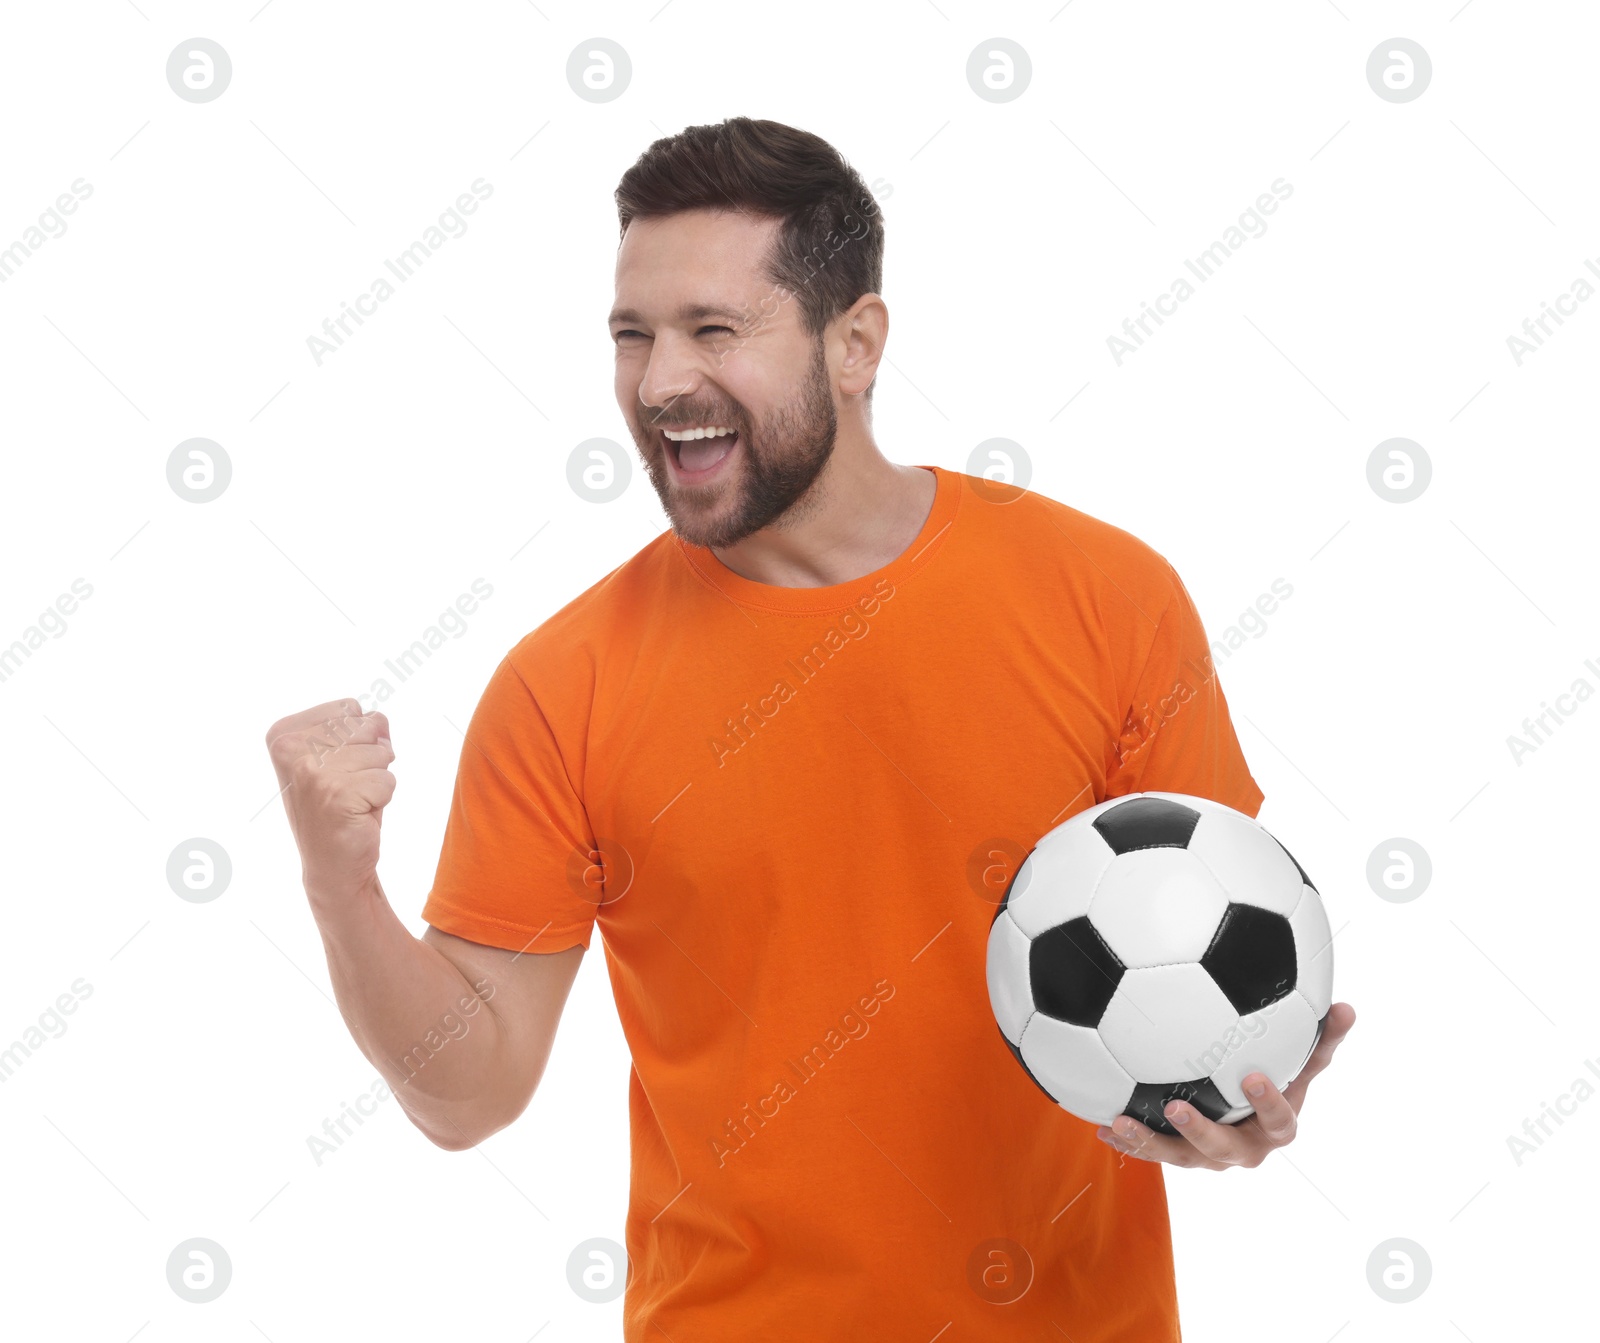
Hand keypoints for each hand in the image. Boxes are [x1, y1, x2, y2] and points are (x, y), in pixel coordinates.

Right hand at [264, 699, 395, 900]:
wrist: (332, 864)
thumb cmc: (341, 805)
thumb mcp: (344, 756)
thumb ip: (362, 726)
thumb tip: (380, 720)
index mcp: (282, 733)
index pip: (350, 707)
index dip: (357, 738)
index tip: (335, 769)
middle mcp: (290, 749)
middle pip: (367, 726)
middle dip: (370, 758)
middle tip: (347, 787)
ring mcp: (311, 772)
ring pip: (381, 753)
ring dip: (377, 779)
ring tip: (352, 801)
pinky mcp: (336, 794)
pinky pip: (388, 780)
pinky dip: (382, 798)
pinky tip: (357, 814)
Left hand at [1096, 1002, 1355, 1169]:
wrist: (1245, 1117)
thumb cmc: (1274, 1077)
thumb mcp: (1298, 1062)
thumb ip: (1321, 1040)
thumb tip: (1348, 1007)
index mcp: (1274, 1128)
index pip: (1281, 1123)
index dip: (1269, 1105)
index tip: (1253, 1077)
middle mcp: (1241, 1149)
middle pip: (1222, 1149)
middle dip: (1200, 1132)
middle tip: (1174, 1106)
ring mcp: (1207, 1157)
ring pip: (1177, 1157)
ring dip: (1148, 1141)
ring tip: (1122, 1120)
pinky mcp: (1177, 1154)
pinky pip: (1150, 1151)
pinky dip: (1126, 1139)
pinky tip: (1101, 1122)